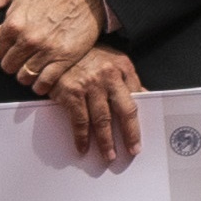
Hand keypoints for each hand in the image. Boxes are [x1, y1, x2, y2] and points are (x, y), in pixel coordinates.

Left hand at [0, 0, 113, 85]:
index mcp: (13, 23)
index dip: (0, 49)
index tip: (9, 47)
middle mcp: (28, 39)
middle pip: (8, 66)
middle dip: (12, 62)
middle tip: (21, 56)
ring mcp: (47, 51)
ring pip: (24, 77)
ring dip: (25, 74)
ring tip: (31, 66)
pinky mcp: (64, 59)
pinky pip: (45, 83)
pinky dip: (40, 85)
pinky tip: (42, 77)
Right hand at [45, 46, 144, 166]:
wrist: (57, 45)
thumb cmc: (87, 56)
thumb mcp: (112, 61)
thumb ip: (127, 79)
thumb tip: (143, 97)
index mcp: (123, 68)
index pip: (137, 98)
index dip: (140, 118)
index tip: (140, 135)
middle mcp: (109, 76)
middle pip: (125, 111)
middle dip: (130, 134)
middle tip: (132, 150)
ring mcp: (90, 84)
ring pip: (102, 120)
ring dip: (106, 141)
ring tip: (109, 155)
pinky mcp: (71, 92)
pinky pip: (79, 121)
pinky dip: (82, 137)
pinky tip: (83, 147)